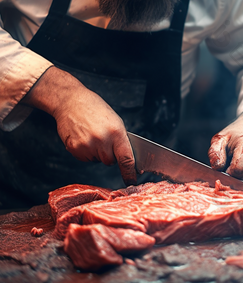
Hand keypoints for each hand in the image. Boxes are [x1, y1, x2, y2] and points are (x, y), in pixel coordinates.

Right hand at [22, 67, 136, 184]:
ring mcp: (87, 145)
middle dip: (109, 155)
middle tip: (102, 139)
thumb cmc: (95, 109)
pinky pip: (84, 158)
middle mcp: (103, 140)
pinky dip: (85, 151)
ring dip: (96, 152)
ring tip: (91, 134)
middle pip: (110, 161)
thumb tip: (128, 159)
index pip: (127, 159)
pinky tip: (82, 137)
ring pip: (97, 160)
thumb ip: (121, 140)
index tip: (132, 181)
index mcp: (116, 132)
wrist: (71, 101)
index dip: (130, 173)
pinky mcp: (75, 149)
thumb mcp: (115, 121)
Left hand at [208, 108, 242, 186]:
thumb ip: (215, 153)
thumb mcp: (219, 139)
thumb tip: (217, 168)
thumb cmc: (233, 137)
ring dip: (242, 184)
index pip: (239, 169)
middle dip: (235, 180)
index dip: (228, 174)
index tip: (224, 170)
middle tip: (228, 173)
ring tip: (237, 172)